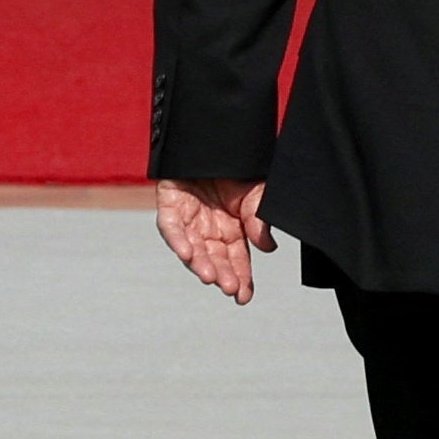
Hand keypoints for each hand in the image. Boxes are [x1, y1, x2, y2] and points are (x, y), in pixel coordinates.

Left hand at [156, 178, 275, 303]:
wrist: (212, 142)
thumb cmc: (236, 169)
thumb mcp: (256, 193)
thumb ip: (259, 219)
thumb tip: (268, 247)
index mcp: (232, 230)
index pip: (237, 260)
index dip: (241, 278)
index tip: (243, 297)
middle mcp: (208, 231)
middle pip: (215, 259)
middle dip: (223, 275)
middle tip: (230, 288)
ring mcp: (187, 222)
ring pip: (192, 250)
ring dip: (200, 265)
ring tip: (211, 277)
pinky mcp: (169, 210)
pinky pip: (171, 229)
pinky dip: (179, 242)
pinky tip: (188, 254)